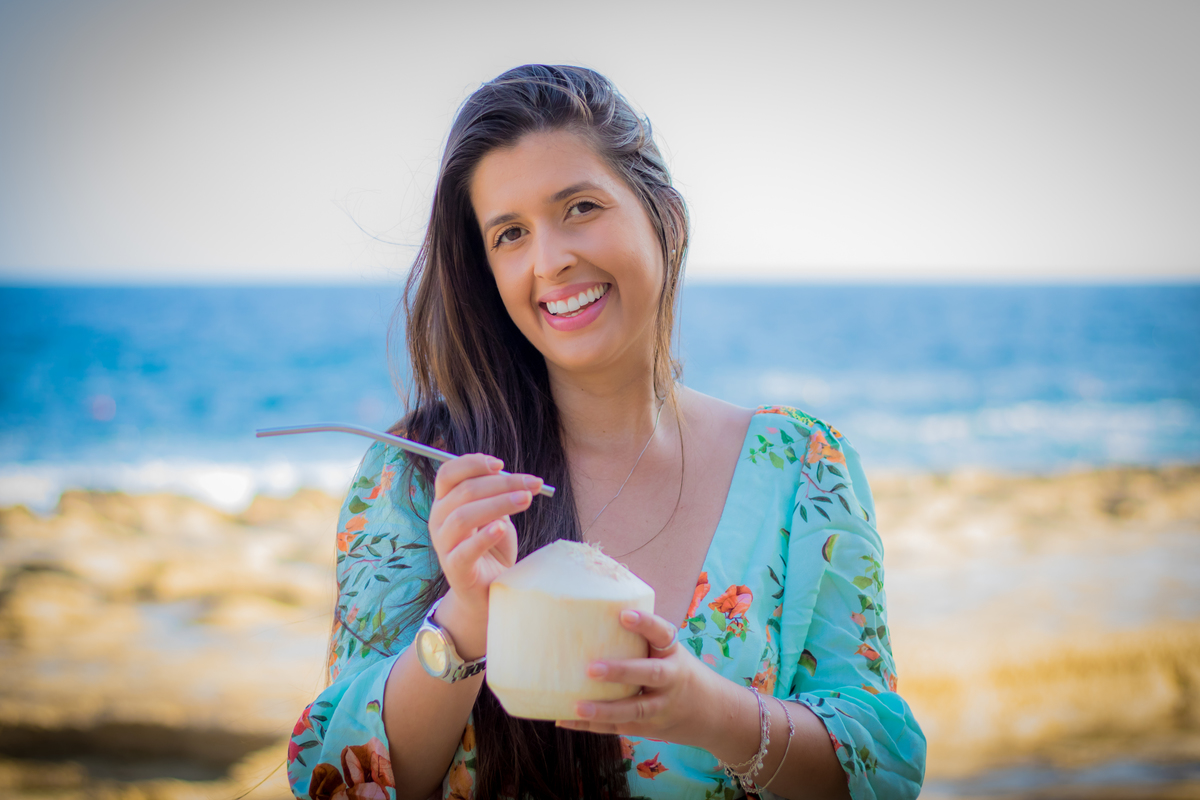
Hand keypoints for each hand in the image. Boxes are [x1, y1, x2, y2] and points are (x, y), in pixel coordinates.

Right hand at [428, 454, 541, 616]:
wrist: (489, 591)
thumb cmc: (492, 549)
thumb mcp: (496, 516)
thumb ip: (497, 496)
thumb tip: (511, 476)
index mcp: (446, 502)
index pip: (448, 474)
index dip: (472, 463)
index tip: (501, 464)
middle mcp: (439, 520)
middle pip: (464, 491)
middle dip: (502, 483)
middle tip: (533, 484)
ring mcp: (443, 545)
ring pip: (463, 516)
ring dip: (498, 504)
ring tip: (526, 500)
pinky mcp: (454, 569)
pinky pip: (465, 550)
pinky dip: (484, 536)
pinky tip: (501, 528)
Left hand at [556, 609, 719, 747]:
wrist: (715, 713)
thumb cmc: (679, 672)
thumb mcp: (670, 653)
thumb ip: (643, 640)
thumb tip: (595, 612)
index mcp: (674, 654)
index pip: (663, 634)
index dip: (646, 624)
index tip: (625, 614)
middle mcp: (671, 680)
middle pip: (649, 675)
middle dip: (621, 672)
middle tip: (592, 668)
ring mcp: (661, 707)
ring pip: (634, 710)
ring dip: (604, 709)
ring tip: (576, 706)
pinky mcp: (649, 728)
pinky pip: (618, 727)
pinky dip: (591, 725)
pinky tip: (565, 719)